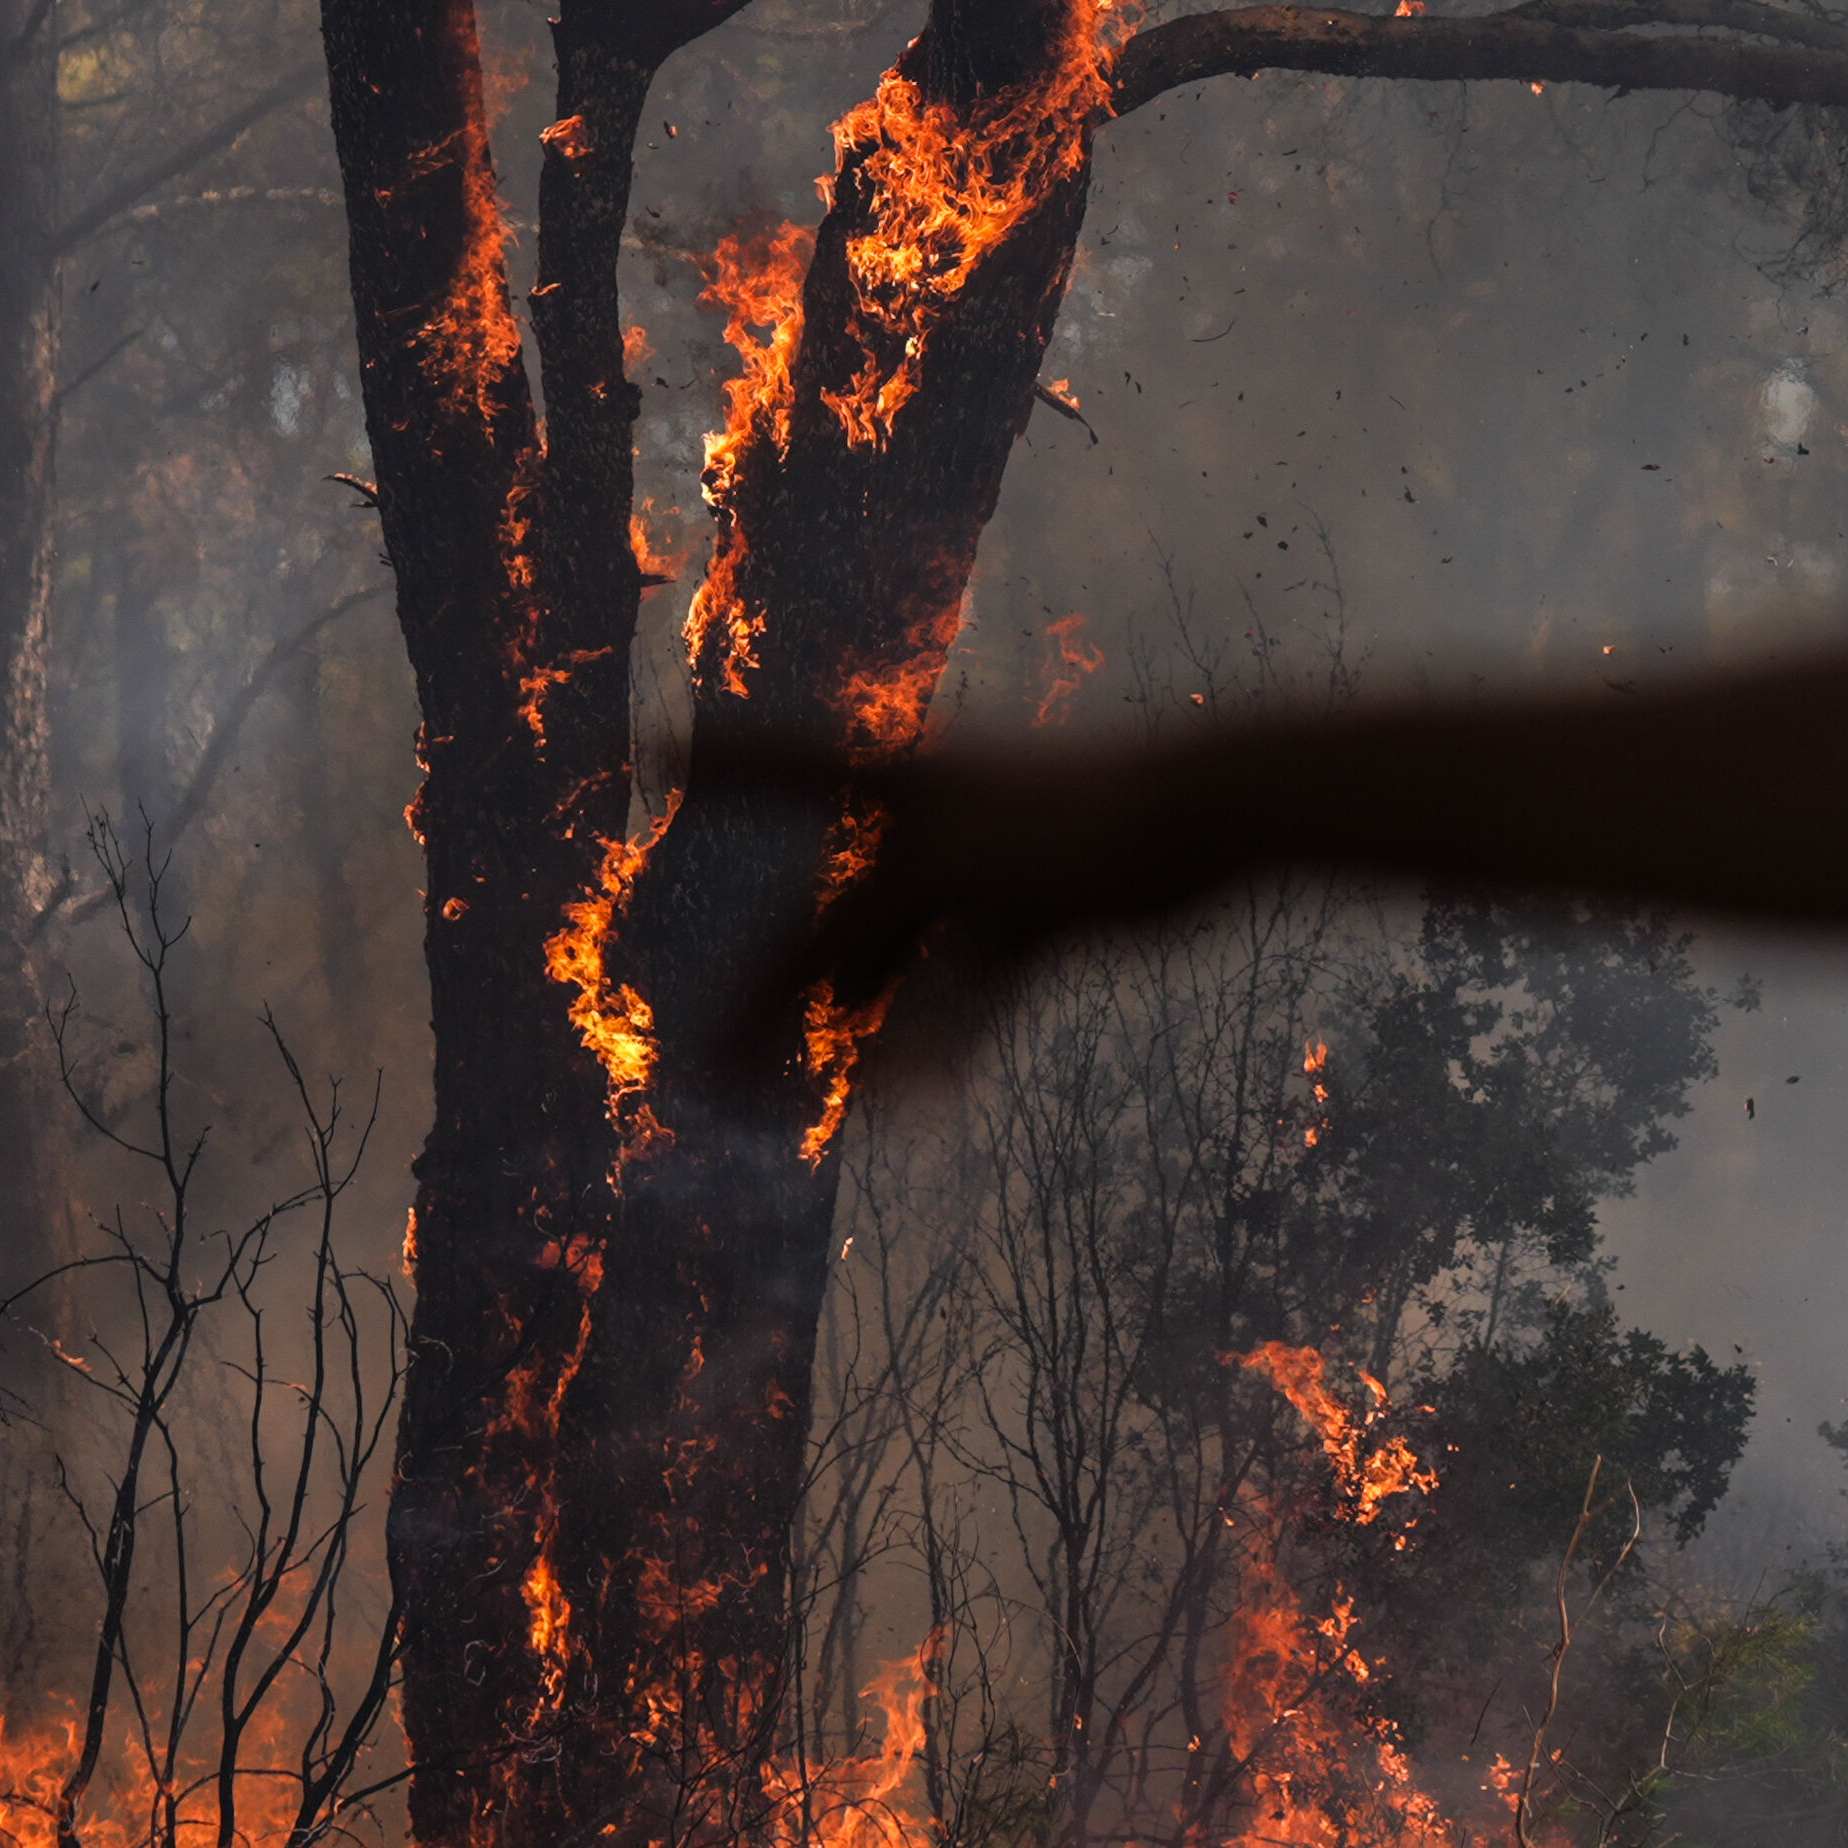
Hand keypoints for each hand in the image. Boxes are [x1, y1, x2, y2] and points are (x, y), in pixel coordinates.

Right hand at [691, 715, 1180, 1093]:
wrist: (1206, 811)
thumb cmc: (1073, 812)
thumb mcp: (946, 865)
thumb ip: (866, 927)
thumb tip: (814, 998)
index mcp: (898, 779)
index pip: (776, 762)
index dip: (710, 761)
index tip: (641, 747)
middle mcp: (931, 822)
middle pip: (831, 913)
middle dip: (771, 990)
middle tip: (713, 1064)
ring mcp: (986, 872)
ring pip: (899, 963)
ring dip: (854, 1031)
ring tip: (801, 1095)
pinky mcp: (1042, 919)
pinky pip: (974, 991)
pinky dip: (945, 1041)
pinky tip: (913, 1099)